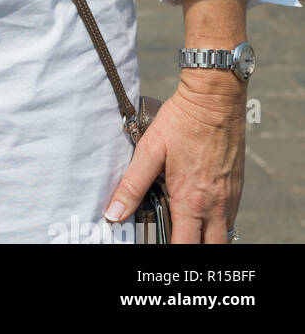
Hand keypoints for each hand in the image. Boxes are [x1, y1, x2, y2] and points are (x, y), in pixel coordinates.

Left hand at [104, 75, 245, 242]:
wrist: (214, 100)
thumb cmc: (180, 122)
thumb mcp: (149, 150)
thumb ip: (132, 185)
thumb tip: (113, 213)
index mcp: (191, 201)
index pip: (184, 246)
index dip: (170, 251)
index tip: (154, 247)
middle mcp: (216, 206)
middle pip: (209, 249)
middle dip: (191, 250)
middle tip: (172, 240)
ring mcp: (230, 198)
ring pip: (222, 237)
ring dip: (205, 239)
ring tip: (183, 230)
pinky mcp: (237, 188)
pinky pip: (230, 219)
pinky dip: (216, 225)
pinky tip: (198, 213)